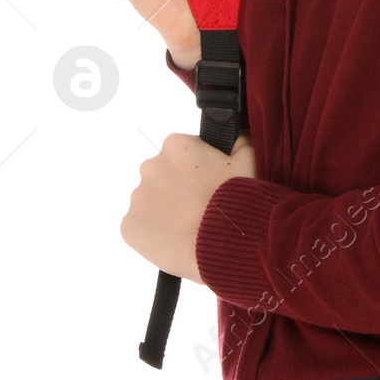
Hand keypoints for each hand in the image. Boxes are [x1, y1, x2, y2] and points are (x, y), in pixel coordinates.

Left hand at [121, 133, 256, 280]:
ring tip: (192, 226)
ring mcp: (137, 198)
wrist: (225, 242)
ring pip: (152, 202)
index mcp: (176, 145)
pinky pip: (141, 227)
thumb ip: (238, 139)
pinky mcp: (129, 227)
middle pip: (164, 176)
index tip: (210, 183)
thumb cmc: (238, 198)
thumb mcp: (250, 158)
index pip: (183, 152)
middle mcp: (150, 167)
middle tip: (202, 206)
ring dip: (167, 210)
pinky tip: (178, 238)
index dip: (200, 168)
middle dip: (179, 188)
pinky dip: (155, 232)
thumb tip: (233, 137)